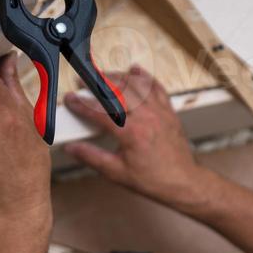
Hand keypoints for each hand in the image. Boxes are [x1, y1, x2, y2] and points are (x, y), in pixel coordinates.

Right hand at [64, 65, 204, 207]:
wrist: (182, 182)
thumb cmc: (152, 179)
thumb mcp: (116, 173)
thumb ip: (92, 157)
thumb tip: (71, 148)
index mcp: (131, 134)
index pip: (100, 112)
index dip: (82, 104)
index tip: (70, 99)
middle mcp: (146, 117)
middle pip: (117, 90)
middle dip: (97, 83)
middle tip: (83, 81)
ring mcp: (159, 112)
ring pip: (136, 84)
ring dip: (117, 77)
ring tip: (102, 75)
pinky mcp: (169, 111)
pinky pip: (156, 87)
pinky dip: (145, 77)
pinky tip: (135, 70)